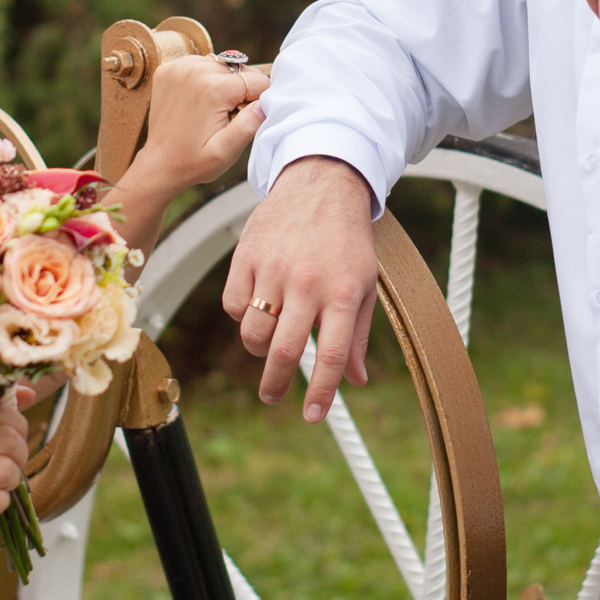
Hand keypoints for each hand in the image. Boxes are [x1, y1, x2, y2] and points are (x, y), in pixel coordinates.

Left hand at [110, 56, 270, 254]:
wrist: (159, 164)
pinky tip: (198, 100)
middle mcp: (194, 70)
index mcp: (212, 89)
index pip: (257, 80)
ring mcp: (178, 67)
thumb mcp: (226, 152)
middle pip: (240, 69)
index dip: (257, 101)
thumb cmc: (194, 161)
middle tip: (224, 116)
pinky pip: (200, 64)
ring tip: (211, 108)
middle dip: (239, 91)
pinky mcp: (167, 69)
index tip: (241, 118)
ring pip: (221, 64)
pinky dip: (204, 78)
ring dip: (223, 82)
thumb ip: (249, 125)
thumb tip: (264, 102)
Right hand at [224, 156, 377, 420]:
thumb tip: (355, 380)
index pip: (331, 355)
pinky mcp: (247, 255)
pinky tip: (257, 306)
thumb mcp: (366, 285)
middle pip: (285, 351)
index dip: (321, 393)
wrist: (322, 183)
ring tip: (269, 346)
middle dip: (276, 385)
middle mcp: (308, 283)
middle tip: (273, 397)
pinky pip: (233, 304)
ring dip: (259, 349)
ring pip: (253, 332)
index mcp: (344, 293)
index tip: (313, 416)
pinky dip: (242, 315)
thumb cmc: (347, 240)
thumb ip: (358, 335)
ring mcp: (274, 268)